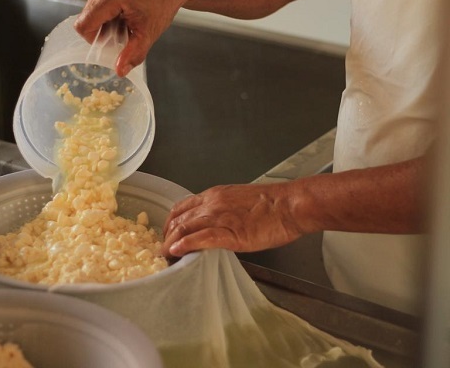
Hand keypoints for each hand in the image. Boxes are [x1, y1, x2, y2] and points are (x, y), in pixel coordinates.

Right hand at [74, 0, 195, 76]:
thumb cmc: (164, 1)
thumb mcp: (148, 33)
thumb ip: (133, 54)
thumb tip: (120, 70)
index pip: (83, 26)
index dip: (94, 40)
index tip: (110, 43)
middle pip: (86, 20)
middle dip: (102, 33)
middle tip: (122, 33)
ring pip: (90, 14)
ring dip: (105, 24)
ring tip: (125, 23)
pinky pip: (96, 6)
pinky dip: (108, 16)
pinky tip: (124, 16)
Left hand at [161, 183, 304, 257]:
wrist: (290, 205)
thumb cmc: (271, 205)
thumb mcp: (239, 202)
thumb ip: (222, 211)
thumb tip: (213, 225)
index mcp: (214, 196)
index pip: (181, 208)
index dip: (170, 223)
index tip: (167, 235)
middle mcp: (212, 204)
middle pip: (178, 220)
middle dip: (167, 236)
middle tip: (163, 250)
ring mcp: (219, 217)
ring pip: (185, 229)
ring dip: (172, 244)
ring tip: (166, 256)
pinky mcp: (230, 232)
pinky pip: (201, 238)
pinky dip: (186, 245)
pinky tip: (177, 252)